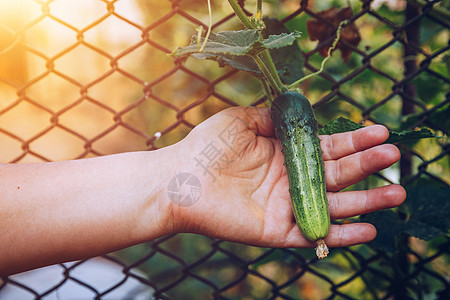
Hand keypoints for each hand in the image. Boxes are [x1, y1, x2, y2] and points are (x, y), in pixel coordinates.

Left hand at [172, 106, 405, 247]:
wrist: (182, 180)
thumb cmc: (207, 147)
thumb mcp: (242, 120)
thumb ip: (271, 117)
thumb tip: (296, 110)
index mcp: (286, 153)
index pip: (329, 147)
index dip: (355, 141)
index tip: (381, 133)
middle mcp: (292, 179)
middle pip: (338, 174)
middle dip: (367, 165)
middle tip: (395, 157)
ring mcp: (288, 205)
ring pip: (335, 205)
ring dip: (366, 201)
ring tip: (396, 193)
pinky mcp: (280, 230)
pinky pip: (315, 234)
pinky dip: (341, 234)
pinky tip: (368, 229)